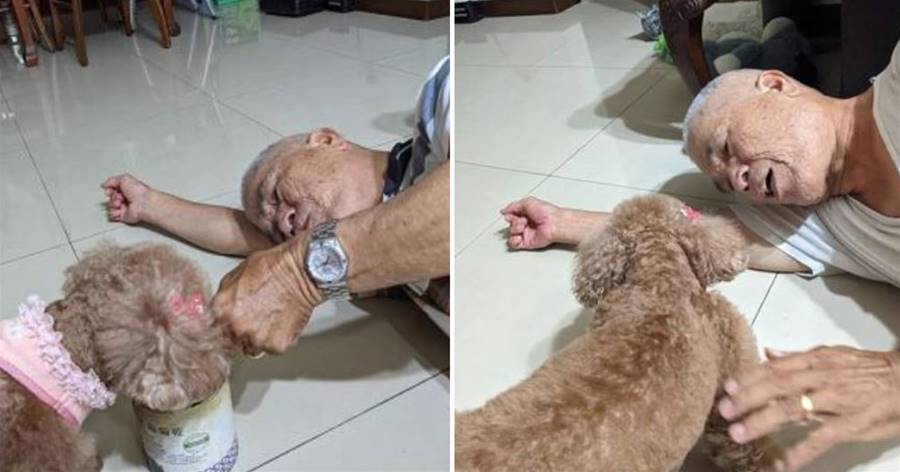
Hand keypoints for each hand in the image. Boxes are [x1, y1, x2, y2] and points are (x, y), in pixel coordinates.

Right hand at [102, 174, 151, 223]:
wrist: (143, 203)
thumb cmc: (138, 191)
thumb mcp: (124, 179)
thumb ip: (112, 180)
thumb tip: (104, 185)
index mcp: (126, 189)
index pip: (112, 189)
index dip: (109, 189)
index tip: (110, 189)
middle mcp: (125, 198)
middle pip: (110, 197)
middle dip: (112, 196)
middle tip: (119, 196)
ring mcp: (124, 207)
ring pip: (110, 206)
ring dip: (112, 204)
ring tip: (120, 203)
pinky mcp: (123, 216)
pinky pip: (112, 215)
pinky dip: (114, 212)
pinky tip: (120, 209)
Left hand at [211, 233, 323, 353]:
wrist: (301, 272)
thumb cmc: (273, 268)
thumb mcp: (236, 274)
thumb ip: (224, 296)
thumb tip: (218, 308)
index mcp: (221, 310)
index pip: (213, 331)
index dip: (223, 327)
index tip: (229, 326)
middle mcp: (235, 328)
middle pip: (231, 342)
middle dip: (240, 333)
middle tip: (255, 318)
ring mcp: (256, 339)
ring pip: (252, 348)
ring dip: (259, 339)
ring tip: (270, 318)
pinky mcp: (276, 345)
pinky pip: (273, 349)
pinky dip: (278, 339)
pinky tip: (282, 322)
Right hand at [500, 197, 559, 249]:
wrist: (554, 223)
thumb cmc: (546, 212)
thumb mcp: (527, 202)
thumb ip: (513, 206)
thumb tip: (503, 211)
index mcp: (526, 213)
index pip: (511, 215)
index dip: (509, 215)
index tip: (511, 214)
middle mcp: (526, 223)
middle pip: (510, 224)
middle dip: (514, 222)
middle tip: (522, 220)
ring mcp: (525, 233)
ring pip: (511, 234)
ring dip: (514, 230)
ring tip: (523, 227)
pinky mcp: (526, 242)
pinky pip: (514, 244)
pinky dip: (513, 240)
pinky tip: (519, 236)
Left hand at [717, 346, 899, 470]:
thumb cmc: (867, 369)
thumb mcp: (833, 354)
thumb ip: (799, 357)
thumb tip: (769, 352)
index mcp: (815, 360)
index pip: (775, 368)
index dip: (749, 377)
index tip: (727, 386)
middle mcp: (821, 378)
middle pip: (777, 387)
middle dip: (748, 398)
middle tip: (723, 409)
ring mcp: (835, 402)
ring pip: (793, 409)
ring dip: (763, 421)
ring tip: (739, 432)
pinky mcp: (850, 425)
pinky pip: (821, 439)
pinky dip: (801, 452)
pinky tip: (781, 464)